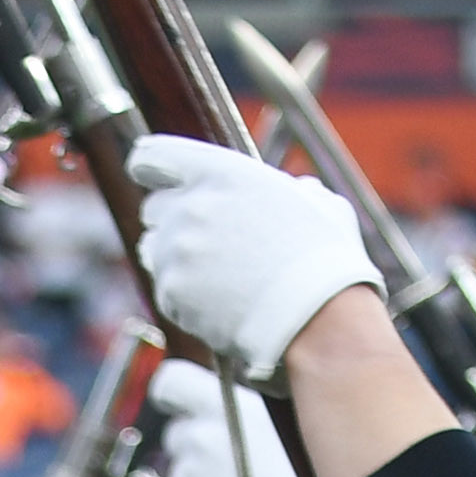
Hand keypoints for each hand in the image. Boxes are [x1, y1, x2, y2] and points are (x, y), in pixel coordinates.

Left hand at [124, 134, 394, 388]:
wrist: (317, 319)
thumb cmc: (326, 261)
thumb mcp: (320, 204)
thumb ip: (293, 190)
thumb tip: (298, 191)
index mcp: (220, 172)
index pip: (154, 157)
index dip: (150, 168)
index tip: (149, 176)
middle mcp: (190, 205)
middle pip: (153, 208)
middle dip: (173, 222)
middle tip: (209, 244)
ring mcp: (175, 250)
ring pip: (154, 250)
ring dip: (176, 260)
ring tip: (218, 279)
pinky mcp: (171, 291)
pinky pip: (165, 291)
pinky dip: (186, 299)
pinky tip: (221, 306)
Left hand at [145, 364, 297, 476]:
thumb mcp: (284, 420)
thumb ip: (247, 406)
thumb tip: (234, 401)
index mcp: (221, 404)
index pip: (170, 382)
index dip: (175, 392)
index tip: (185, 401)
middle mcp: (197, 437)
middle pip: (178, 433)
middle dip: (197, 443)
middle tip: (232, 458)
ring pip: (183, 471)